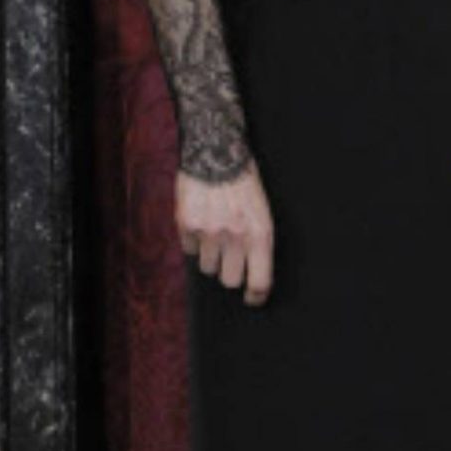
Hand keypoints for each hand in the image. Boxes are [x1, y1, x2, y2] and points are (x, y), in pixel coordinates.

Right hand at [176, 162, 274, 305]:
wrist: (216, 151)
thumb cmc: (245, 181)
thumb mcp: (262, 210)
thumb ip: (257, 241)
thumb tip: (252, 272)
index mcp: (260, 234)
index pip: (260, 281)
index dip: (256, 296)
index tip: (253, 299)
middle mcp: (235, 237)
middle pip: (230, 280)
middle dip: (231, 274)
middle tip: (230, 261)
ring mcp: (209, 232)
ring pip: (208, 267)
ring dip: (211, 256)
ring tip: (215, 233)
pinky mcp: (187, 225)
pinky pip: (189, 249)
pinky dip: (194, 242)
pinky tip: (200, 222)